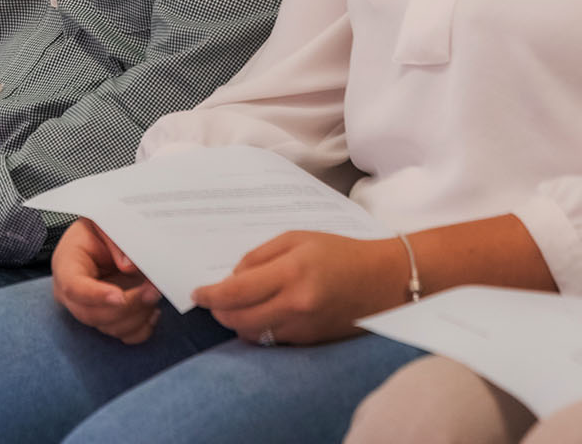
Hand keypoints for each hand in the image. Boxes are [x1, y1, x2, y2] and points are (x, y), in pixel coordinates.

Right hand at [51, 218, 160, 343]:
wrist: (102, 236)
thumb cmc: (99, 228)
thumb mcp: (104, 221)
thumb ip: (115, 240)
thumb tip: (129, 267)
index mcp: (66, 264)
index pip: (74, 287)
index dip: (96, 295)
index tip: (119, 296)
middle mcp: (72, 293)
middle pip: (92, 314)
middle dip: (127, 305)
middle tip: (152, 289)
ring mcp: (89, 309)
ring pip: (110, 327)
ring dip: (138, 314)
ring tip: (155, 292)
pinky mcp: (107, 319)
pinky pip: (123, 335)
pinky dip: (142, 328)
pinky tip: (153, 310)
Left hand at [192, 231, 403, 346]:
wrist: (384, 281)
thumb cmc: (340, 252)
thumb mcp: (297, 239)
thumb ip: (259, 256)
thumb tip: (232, 278)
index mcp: (291, 273)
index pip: (236, 292)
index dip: (210, 295)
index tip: (197, 294)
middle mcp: (296, 305)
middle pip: (238, 320)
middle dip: (219, 312)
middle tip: (213, 301)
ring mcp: (304, 328)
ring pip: (253, 334)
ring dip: (237, 323)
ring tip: (237, 306)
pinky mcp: (310, 342)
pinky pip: (272, 340)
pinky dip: (259, 329)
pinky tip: (261, 314)